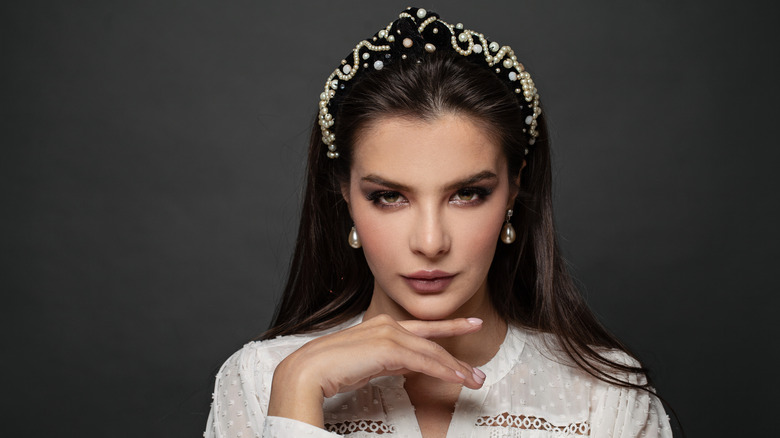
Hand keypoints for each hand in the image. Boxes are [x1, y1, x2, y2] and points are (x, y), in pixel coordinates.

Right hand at [267, 314, 485, 427]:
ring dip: (456, 368)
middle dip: (457, 357)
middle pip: (432, 341)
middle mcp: (388, 325)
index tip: (470, 325)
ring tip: (475, 381)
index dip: (449, 327)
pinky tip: (458, 379)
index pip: (422, 328)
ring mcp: (389, 335)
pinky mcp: (389, 349)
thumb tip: (403, 366)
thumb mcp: (366, 363)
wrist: (309, 370)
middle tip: (478, 373)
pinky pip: (424, 361)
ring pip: (432, 352)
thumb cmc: (331, 369)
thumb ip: (386, 361)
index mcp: (381, 325)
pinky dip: (444, 371)